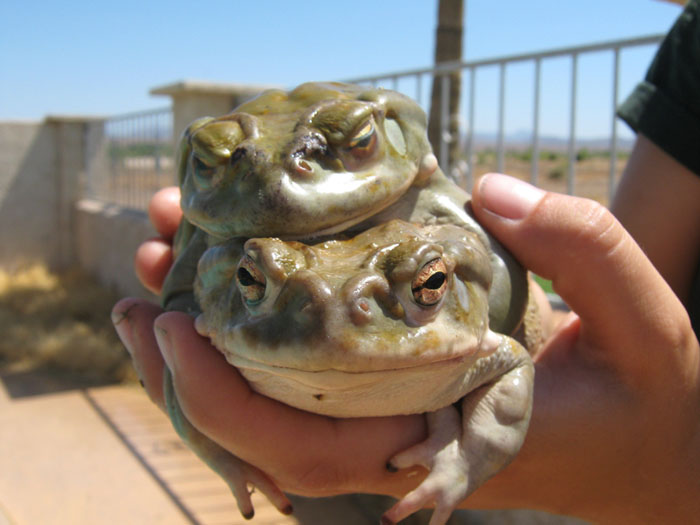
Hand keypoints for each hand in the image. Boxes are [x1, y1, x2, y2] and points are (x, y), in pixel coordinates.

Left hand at [113, 176, 699, 521]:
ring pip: (272, 422)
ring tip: (153, 270)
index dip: (231, 402)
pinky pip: (303, 396)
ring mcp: (398, 432)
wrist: (649, 447)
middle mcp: (407, 448)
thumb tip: (490, 188)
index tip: (174, 322)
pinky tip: (222, 295)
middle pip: (263, 441)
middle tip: (138, 279)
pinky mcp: (400, 408)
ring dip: (202, 355)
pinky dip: (250, 350)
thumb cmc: (648, 395)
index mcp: (451, 442)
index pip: (315, 451)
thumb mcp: (645, 320)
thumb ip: (583, 251)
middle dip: (184, 371)